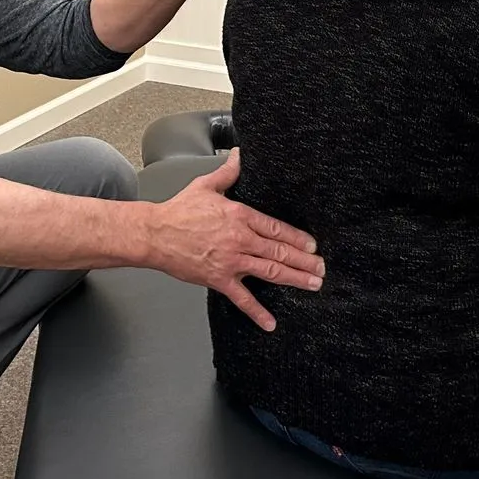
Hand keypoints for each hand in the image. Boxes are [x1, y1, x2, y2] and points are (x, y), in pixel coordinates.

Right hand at [146, 150, 322, 329]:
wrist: (155, 235)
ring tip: (313, 284)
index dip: (299, 238)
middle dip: (305, 260)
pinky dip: (257, 312)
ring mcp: (231, 262)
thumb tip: (240, 156)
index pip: (277, 228)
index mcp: (239, 216)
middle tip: (322, 268)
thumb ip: (228, 172)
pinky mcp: (219, 279)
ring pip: (270, 271)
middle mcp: (240, 240)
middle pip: (280, 251)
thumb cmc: (178, 212)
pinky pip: (242, 299)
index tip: (313, 245)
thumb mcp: (206, 186)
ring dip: (295, 279)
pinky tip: (270, 323)